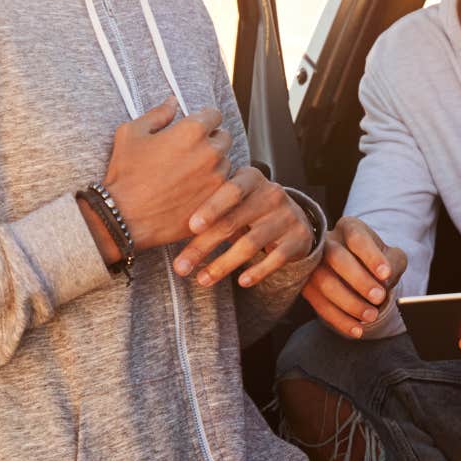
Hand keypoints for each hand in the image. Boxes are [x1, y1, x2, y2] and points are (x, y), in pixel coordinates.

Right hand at [96, 97, 234, 250]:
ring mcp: (216, 178)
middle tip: (190, 152)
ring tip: (188, 174)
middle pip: (224, 137)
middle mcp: (210, 152)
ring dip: (213, 164)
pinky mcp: (216, 201)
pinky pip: (224, 187)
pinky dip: (213, 186)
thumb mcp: (132, 134)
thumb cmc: (125, 174)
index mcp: (192, 131)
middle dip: (210, 140)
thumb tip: (173, 101)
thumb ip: (158, 114)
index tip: (195, 128)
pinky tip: (193, 190)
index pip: (214, 115)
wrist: (124, 217)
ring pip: (226, 163)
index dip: (204, 120)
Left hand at [169, 168, 315, 287]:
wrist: (293, 217)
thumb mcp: (234, 196)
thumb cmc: (250, 207)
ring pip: (251, 243)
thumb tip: (162, 221)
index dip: (211, 208)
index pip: (230, 191)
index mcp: (251, 178)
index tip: (191, 226)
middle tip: (181, 267)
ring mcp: (287, 216)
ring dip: (223, 265)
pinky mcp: (298, 238)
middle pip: (234, 222)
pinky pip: (276, 258)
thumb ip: (208, 201)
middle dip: (203, 246)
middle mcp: (271, 194)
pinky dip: (258, 272)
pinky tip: (241, 282)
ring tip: (202, 280)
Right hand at [300, 216, 406, 338]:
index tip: (386, 275)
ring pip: (323, 282)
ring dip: (348, 303)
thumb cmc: (377, 261)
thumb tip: (384, 279)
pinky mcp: (306, 285)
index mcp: (349, 227)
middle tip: (379, 298)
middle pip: (336, 257)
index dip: (372, 257)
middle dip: (359, 280)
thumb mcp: (393, 257)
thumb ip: (393, 263)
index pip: (358, 238)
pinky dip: (339, 319)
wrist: (360, 270)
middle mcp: (326, 241)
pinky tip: (356, 330)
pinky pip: (319, 304)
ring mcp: (312, 263)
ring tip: (371, 316)